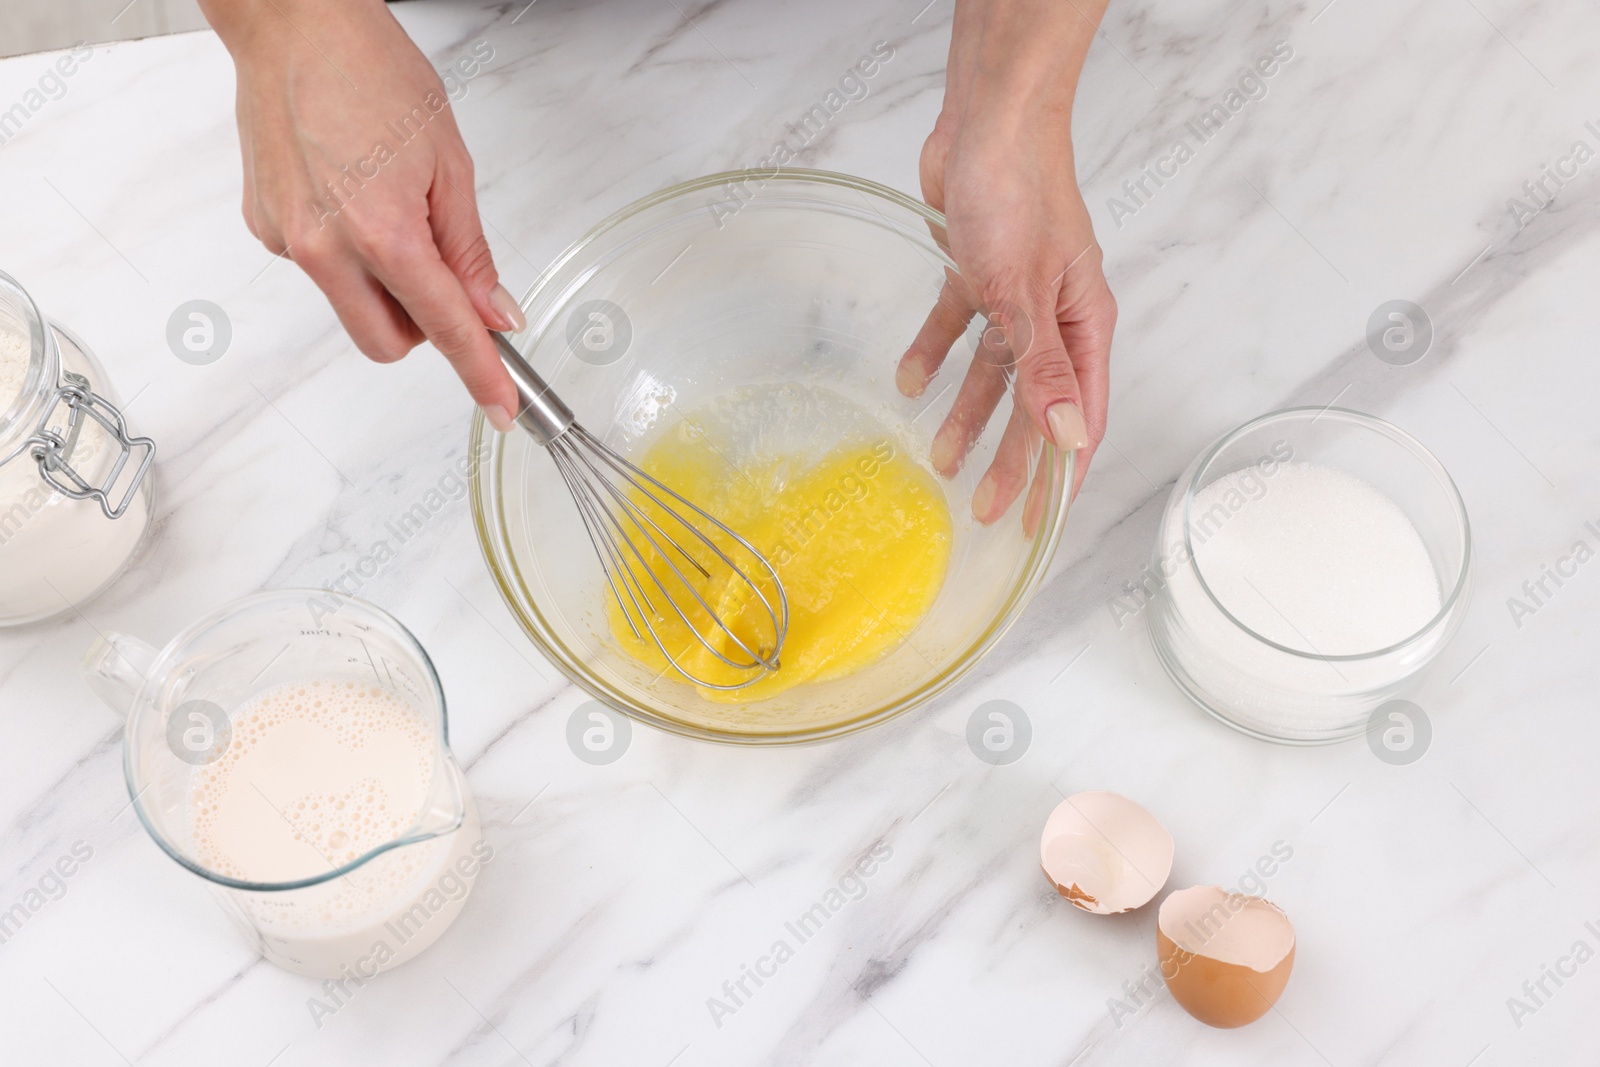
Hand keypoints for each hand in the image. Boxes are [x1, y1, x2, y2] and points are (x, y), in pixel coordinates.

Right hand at [200, 0, 522, 427]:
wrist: (292, 23)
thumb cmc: (372, 72)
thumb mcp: (450, 163)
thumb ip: (470, 251)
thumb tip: (494, 311)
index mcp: (381, 232)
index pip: (444, 328)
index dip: (480, 374)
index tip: (502, 409)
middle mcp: (323, 247)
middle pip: (386, 344)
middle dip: (422, 328)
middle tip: (441, 269)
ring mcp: (286, 240)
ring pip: (351, 308)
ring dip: (383, 286)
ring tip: (389, 206)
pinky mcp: (262, 226)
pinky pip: (320, 268)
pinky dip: (346, 251)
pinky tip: (348, 190)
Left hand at [898, 0, 1115, 524]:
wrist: (986, 123)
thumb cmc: (1021, 196)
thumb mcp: (1025, 295)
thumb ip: (1043, 369)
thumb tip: (1064, 436)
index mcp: (1084, 326)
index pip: (1079, 418)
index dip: (1061, 472)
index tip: (1040, 520)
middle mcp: (1055, 318)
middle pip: (1034, 404)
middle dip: (1011, 457)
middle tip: (984, 508)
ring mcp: (1016, 297)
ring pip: (994, 372)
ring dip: (968, 413)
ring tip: (938, 457)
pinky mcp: (978, 274)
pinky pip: (956, 327)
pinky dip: (934, 352)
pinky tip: (909, 381)